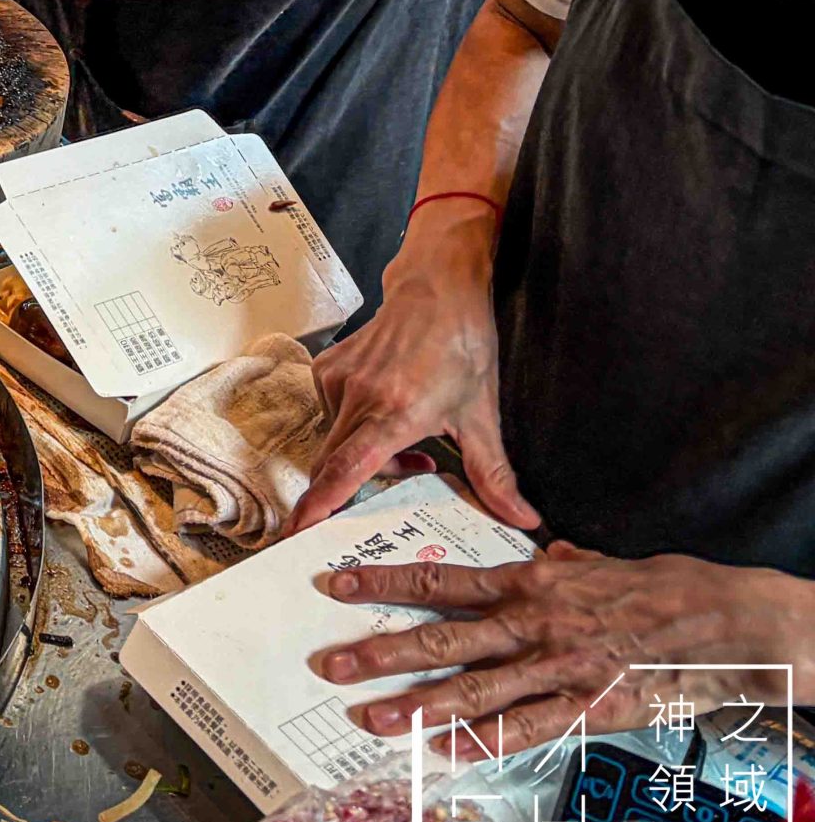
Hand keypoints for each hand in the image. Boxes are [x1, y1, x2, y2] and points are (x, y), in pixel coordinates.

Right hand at [291, 207, 531, 534]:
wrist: (435, 290)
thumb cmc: (460, 345)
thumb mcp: (482, 415)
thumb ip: (494, 474)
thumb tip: (522, 519)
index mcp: (397, 412)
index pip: (348, 468)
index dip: (321, 503)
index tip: (299, 530)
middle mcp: (360, 397)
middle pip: (337, 463)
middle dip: (357, 486)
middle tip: (405, 474)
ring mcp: (339, 380)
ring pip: (337, 442)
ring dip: (366, 454)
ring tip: (408, 439)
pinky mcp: (327, 369)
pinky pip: (332, 416)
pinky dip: (355, 427)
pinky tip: (384, 411)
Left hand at [318, 544, 794, 751]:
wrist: (720, 622)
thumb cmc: (660, 589)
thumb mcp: (597, 565)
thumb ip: (562, 565)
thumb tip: (547, 553)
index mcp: (527, 582)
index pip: (439, 581)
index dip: (382, 583)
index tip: (335, 585)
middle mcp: (531, 622)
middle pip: (440, 637)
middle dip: (380, 650)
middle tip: (331, 663)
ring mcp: (556, 666)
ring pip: (473, 687)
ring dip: (418, 705)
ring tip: (373, 718)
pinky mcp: (587, 706)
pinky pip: (527, 728)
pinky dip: (485, 742)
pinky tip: (448, 752)